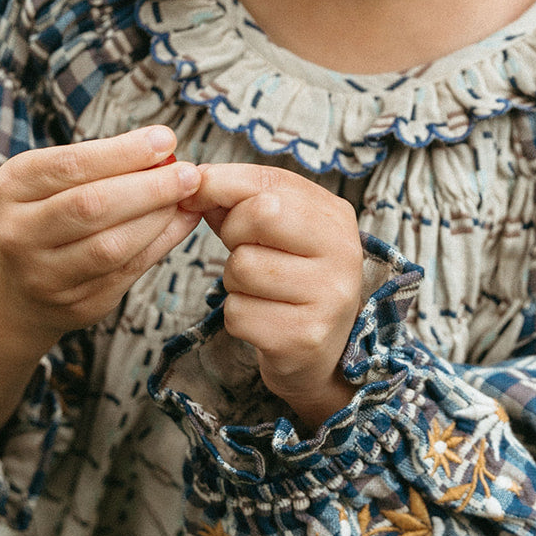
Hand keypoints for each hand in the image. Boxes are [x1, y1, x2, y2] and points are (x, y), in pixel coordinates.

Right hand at [0, 126, 200, 352]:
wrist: (19, 290)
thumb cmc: (47, 217)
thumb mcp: (52, 183)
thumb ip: (101, 167)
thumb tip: (164, 151)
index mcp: (11, 189)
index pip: (71, 165)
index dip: (123, 152)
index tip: (165, 140)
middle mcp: (19, 234)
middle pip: (91, 206)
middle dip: (149, 187)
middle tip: (188, 174)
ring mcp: (45, 276)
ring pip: (112, 246)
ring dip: (158, 219)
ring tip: (187, 198)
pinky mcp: (77, 305)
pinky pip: (127, 272)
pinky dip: (160, 244)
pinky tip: (179, 224)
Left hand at [179, 163, 363, 431]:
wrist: (319, 354)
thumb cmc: (290, 281)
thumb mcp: (277, 232)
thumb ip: (241, 201)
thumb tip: (193, 182)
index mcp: (335, 217)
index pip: (268, 181)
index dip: (221, 184)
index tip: (196, 193)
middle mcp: (342, 253)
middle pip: (259, 215)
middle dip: (233, 234)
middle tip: (245, 253)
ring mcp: (328, 297)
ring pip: (242, 267)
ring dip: (235, 282)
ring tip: (261, 292)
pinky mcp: (304, 336)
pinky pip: (238, 313)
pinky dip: (238, 318)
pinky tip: (264, 322)